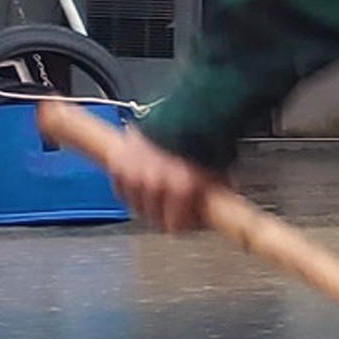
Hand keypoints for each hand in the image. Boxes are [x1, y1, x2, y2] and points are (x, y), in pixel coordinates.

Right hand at [95, 127, 226, 233]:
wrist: (185, 111)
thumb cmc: (203, 137)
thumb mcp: (218, 173)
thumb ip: (213, 196)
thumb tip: (217, 210)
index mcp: (179, 189)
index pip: (174, 227)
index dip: (181, 226)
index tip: (184, 223)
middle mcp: (154, 183)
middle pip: (152, 218)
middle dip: (164, 215)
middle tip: (171, 209)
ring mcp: (134, 173)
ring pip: (134, 205)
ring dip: (145, 203)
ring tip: (156, 195)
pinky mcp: (119, 162)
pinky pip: (119, 188)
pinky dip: (128, 189)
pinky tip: (140, 184)